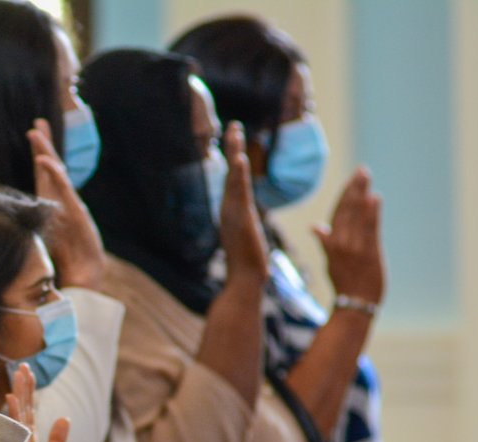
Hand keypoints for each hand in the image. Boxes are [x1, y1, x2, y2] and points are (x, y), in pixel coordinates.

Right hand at [5, 363, 69, 441]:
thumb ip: (58, 439)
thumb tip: (64, 418)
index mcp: (29, 440)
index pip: (29, 410)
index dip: (30, 392)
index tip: (28, 372)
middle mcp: (21, 439)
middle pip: (23, 407)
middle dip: (24, 386)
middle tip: (23, 365)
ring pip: (19, 414)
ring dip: (19, 393)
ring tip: (19, 373)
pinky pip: (15, 430)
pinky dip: (14, 414)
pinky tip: (12, 399)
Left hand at [28, 119, 105, 290]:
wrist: (83, 275)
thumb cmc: (63, 260)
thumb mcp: (42, 237)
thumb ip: (34, 223)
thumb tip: (11, 217)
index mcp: (54, 204)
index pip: (44, 175)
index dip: (39, 155)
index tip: (32, 135)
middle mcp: (62, 200)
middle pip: (52, 167)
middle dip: (44, 145)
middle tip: (37, 124)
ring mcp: (70, 203)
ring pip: (57, 172)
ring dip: (45, 151)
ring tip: (36, 132)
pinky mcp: (75, 211)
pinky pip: (62, 187)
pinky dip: (52, 172)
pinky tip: (43, 159)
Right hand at [218, 122, 268, 285]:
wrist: (245, 281)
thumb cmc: (248, 265)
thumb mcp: (248, 238)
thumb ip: (246, 225)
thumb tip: (247, 221)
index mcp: (232, 212)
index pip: (233, 180)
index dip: (234, 159)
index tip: (235, 139)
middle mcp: (229, 209)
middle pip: (230, 173)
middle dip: (231, 148)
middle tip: (234, 125)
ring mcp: (233, 213)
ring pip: (233, 178)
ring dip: (234, 154)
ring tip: (235, 132)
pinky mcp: (240, 218)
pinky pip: (239, 192)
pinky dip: (238, 174)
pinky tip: (239, 159)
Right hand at [315, 167, 384, 304]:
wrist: (355, 305)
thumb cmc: (345, 283)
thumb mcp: (331, 261)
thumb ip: (326, 242)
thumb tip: (316, 227)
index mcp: (331, 243)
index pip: (337, 214)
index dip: (345, 195)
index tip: (352, 179)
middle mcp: (340, 243)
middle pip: (347, 210)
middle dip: (354, 189)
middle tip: (362, 171)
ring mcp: (354, 248)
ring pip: (357, 216)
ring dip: (362, 194)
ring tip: (366, 177)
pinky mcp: (369, 253)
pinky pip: (369, 229)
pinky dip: (371, 213)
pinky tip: (374, 198)